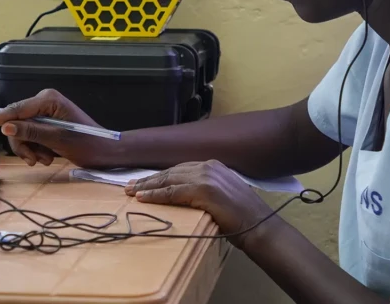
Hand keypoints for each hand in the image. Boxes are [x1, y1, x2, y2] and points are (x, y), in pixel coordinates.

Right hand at [0, 89, 111, 167]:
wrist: (106, 152)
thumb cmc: (87, 143)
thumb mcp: (57, 139)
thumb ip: (31, 131)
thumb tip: (6, 126)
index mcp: (47, 99)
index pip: (15, 109)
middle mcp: (44, 103)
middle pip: (16, 123)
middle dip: (23, 144)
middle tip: (34, 160)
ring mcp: (45, 114)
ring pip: (22, 133)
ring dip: (31, 149)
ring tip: (46, 159)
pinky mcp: (47, 124)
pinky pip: (31, 137)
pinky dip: (36, 149)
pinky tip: (49, 156)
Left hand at [124, 160, 276, 249]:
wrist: (258, 224)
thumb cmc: (243, 216)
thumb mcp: (223, 195)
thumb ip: (205, 190)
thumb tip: (185, 197)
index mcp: (213, 165)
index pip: (179, 170)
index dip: (160, 176)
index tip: (144, 183)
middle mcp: (207, 166)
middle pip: (170, 172)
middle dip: (149, 180)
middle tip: (130, 186)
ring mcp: (205, 177)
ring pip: (167, 180)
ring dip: (147, 187)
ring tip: (131, 192)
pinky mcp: (202, 190)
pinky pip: (171, 192)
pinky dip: (155, 195)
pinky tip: (142, 198)